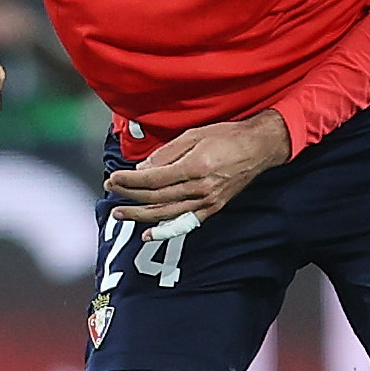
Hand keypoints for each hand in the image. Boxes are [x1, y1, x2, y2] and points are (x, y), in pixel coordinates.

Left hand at [105, 111, 288, 234]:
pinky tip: (149, 234)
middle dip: (129, 195)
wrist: (259, 148)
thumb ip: (166, 154)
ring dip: (140, 215)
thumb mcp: (194, 135)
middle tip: (110, 190)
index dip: (130, 181)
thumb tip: (142, 169)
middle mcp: (199, 188)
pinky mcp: (212, 209)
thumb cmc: (227, 137)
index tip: (114, 179)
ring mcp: (206, 202)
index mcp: (194, 167)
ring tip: (120, 214)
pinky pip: (185, 223)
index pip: (152, 179)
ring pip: (166, 213)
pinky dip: (166, 231)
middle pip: (155, 197)